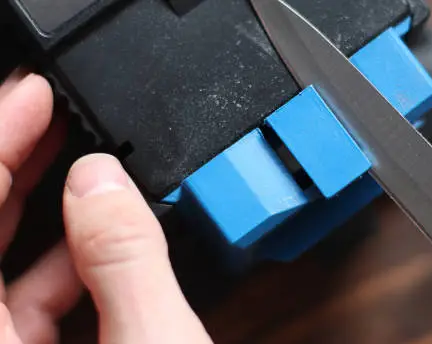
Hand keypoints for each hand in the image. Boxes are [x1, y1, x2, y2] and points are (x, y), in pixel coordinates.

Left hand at [0, 70, 214, 342]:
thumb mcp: (157, 340)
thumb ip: (128, 259)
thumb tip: (104, 181)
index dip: (1, 144)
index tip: (33, 99)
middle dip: (16, 162)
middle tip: (50, 113)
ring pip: (7, 264)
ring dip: (48, 208)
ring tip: (81, 163)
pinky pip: (36, 298)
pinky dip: (72, 260)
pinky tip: (104, 237)